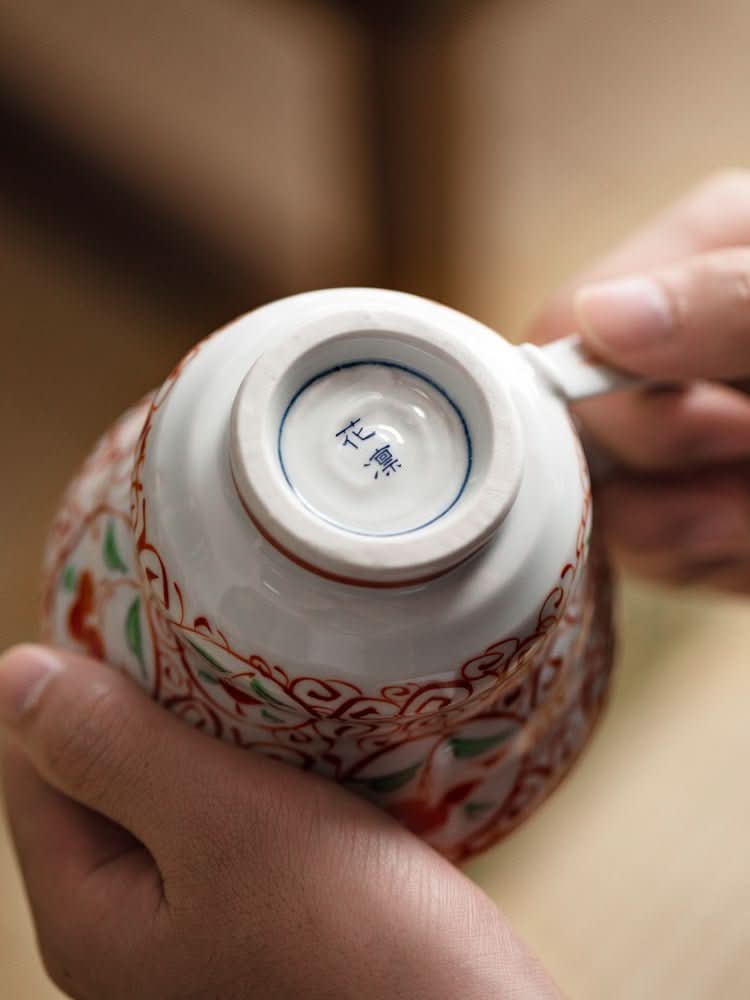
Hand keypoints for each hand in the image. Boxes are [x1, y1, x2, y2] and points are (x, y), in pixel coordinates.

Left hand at [0, 644, 558, 999]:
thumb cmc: (356, 940)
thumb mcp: (224, 826)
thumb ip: (113, 750)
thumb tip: (13, 675)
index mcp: (89, 916)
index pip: (32, 767)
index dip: (74, 683)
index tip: (143, 617)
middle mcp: (126, 931)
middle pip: (95, 778)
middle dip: (140, 700)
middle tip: (206, 635)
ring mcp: (193, 927)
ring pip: (164, 790)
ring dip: (198, 727)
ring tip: (247, 670)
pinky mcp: (256, 914)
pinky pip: (220, 814)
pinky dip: (241, 763)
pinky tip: (284, 732)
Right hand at [528, 170, 749, 590]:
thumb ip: (726, 302)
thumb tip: (600, 319)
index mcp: (684, 269)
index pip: (560, 338)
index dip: (600, 402)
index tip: (709, 426)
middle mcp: (665, 354)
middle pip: (573, 441)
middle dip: (666, 479)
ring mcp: (680, 439)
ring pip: (616, 518)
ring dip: (697, 536)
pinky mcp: (699, 507)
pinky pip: (664, 562)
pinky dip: (718, 565)